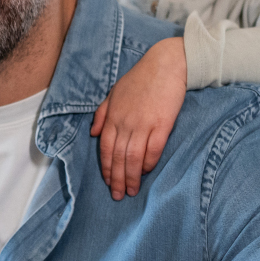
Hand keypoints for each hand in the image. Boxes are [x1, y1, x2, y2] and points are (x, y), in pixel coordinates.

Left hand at [90, 37, 186, 199]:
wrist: (166, 64)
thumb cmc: (140, 78)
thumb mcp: (114, 92)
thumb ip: (102, 113)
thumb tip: (93, 133)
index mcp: (112, 116)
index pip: (105, 148)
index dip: (106, 168)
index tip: (108, 182)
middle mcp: (125, 122)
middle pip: (118, 157)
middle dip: (117, 179)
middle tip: (118, 195)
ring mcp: (143, 123)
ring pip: (133, 157)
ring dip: (131, 177)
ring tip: (132, 191)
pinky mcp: (162, 123)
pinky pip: (154, 149)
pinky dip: (149, 163)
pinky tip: (147, 171)